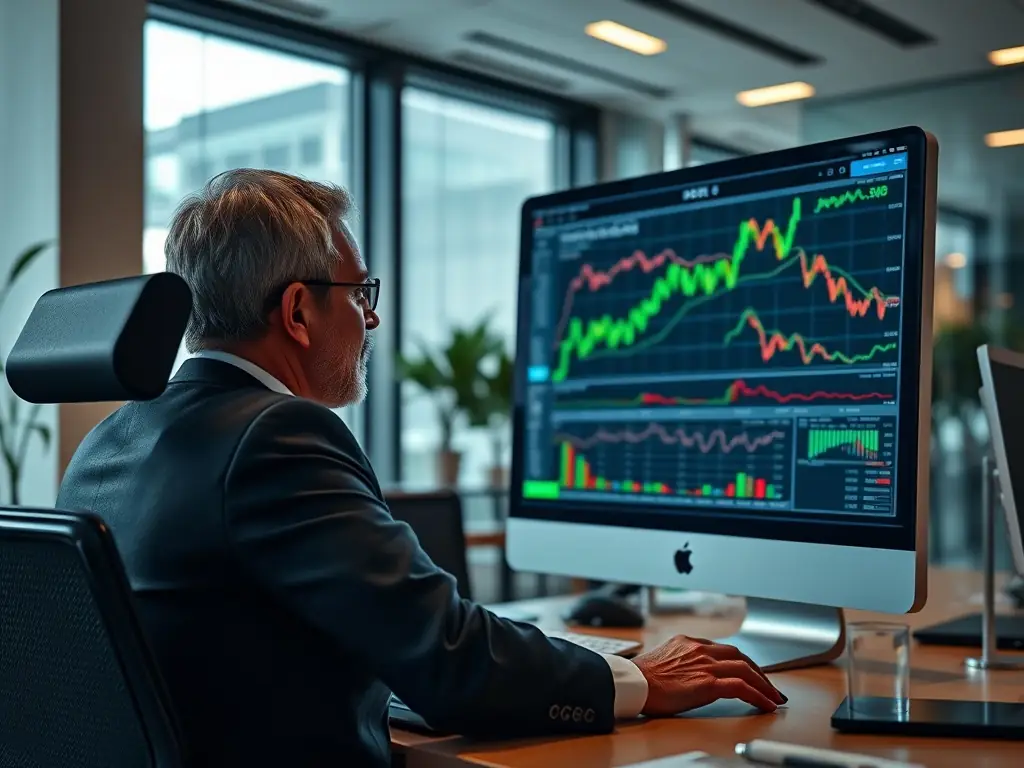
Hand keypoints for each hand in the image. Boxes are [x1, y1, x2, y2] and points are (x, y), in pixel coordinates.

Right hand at [632, 635, 785, 715]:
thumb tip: (689, 673)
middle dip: (759, 671)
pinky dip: (758, 695)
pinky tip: (766, 704)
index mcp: (689, 643)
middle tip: (770, 686)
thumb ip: (682, 661)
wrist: (633, 683)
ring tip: (774, 697)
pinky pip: (741, 687)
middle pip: (740, 656)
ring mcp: (705, 665)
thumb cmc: (642, 677)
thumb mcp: (664, 660)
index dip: (742, 662)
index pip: (724, 650)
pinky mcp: (707, 683)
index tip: (750, 673)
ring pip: (745, 669)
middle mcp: (700, 650)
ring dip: (764, 684)